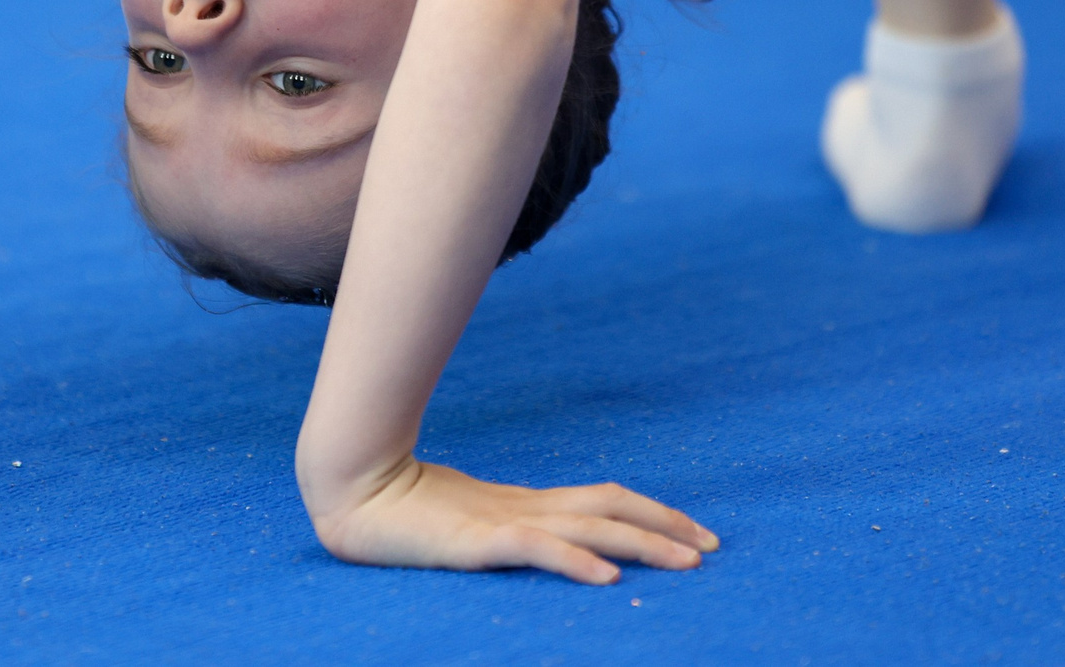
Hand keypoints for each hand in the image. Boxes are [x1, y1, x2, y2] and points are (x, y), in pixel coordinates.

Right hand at [310, 460, 716, 584]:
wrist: (350, 489)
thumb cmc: (402, 509)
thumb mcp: (470, 524)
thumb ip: (508, 531)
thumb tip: (553, 544)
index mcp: (525, 503)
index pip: (604, 498)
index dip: (652, 512)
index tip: (696, 533)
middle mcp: (524, 507)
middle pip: (610, 507)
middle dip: (666, 526)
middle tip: (714, 547)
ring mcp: (501, 521)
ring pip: (587, 525)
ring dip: (641, 543)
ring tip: (685, 562)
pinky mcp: (476, 542)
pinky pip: (536, 549)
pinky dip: (575, 560)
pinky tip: (606, 576)